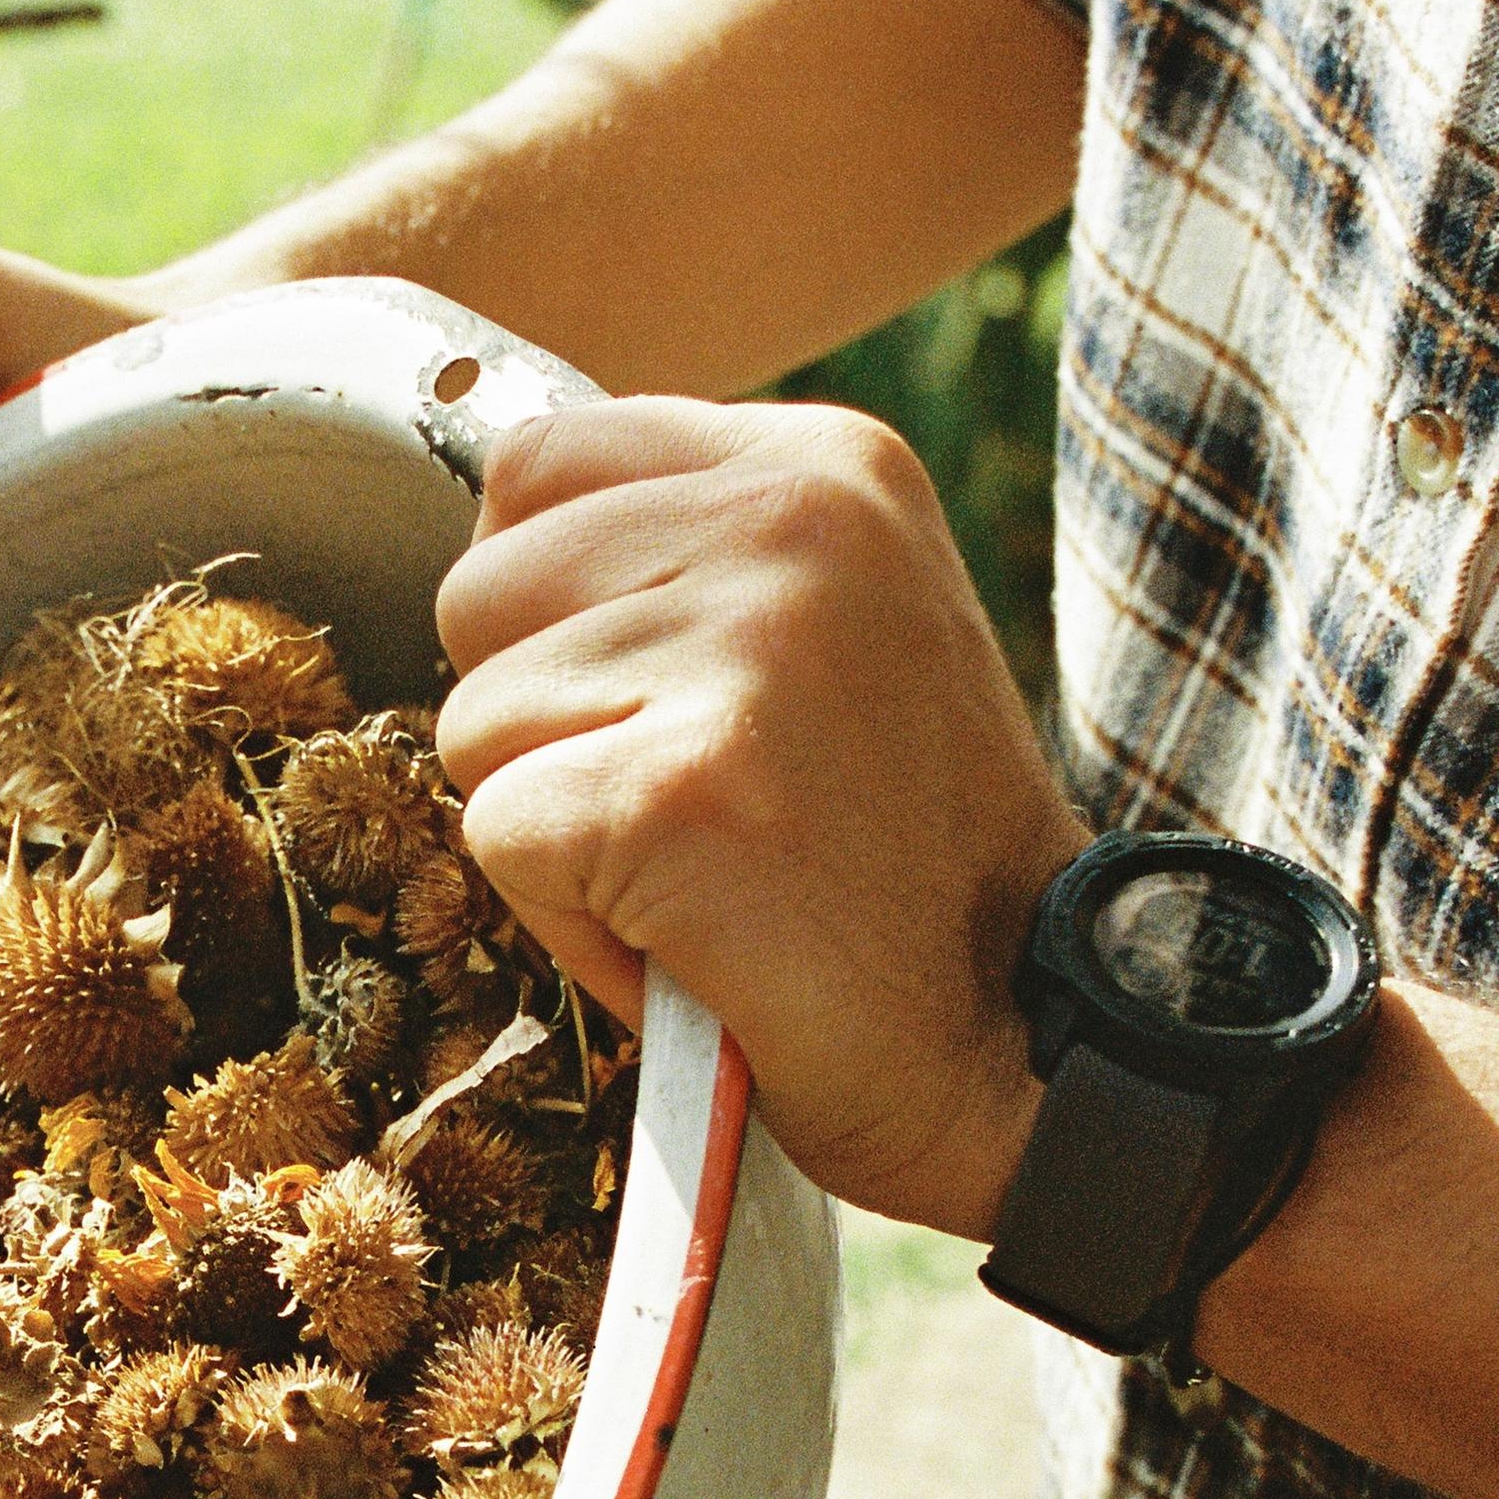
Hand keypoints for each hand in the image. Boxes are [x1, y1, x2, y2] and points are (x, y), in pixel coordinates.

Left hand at [433, 397, 1090, 1236]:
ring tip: (705, 870)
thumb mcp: (819, 630)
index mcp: (821, 466)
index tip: (659, 701)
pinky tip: (698, 933)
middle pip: (478, 591)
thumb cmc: (888, 857)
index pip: (531, 467)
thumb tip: (493, 541)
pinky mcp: (680, 790)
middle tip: (692, 806)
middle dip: (540, 723)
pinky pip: (499, 836)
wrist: (1024, 1031)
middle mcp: (791, 524)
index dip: (545, 608)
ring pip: (474, 721)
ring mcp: (744, 651)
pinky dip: (570, 921)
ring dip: (558, 827)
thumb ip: (678, 557)